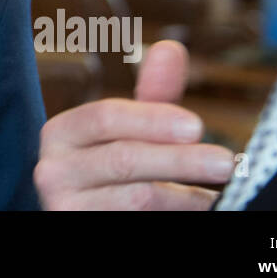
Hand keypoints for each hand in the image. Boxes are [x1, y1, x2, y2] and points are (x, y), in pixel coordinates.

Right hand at [34, 40, 236, 208]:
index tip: (197, 126)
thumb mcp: (128, 132)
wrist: (83, 214)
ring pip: (134, 198)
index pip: (104, 118)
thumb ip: (150, 96)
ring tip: (221, 190)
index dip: (152, 119)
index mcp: (60, 133)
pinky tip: (199, 206)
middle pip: (122, 159)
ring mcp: (65, 207)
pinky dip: (175, 215)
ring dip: (186, 194)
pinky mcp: (80, 230)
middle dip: (179, 160)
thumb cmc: (111, 169)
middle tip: (224, 161)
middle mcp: (52, 170)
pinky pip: (136, 222)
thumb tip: (170, 48)